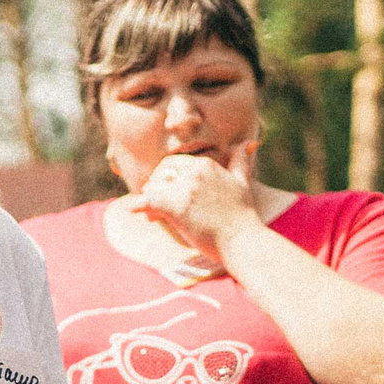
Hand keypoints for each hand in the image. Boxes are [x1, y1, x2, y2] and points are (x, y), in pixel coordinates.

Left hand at [136, 146, 263, 265]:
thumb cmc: (242, 216)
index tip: (166, 193)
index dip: (167, 178)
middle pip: (162, 172)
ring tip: (153, 216)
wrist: (243, 241)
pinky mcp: (177, 206)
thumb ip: (241, 161)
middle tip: (154, 205)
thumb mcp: (242, 182)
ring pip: (154, 186)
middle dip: (156, 187)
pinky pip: (149, 200)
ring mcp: (185, 187)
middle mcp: (195, 171)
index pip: (175, 163)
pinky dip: (141, 206)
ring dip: (150, 200)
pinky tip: (133, 210)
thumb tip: (251, 142)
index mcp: (207, 164)